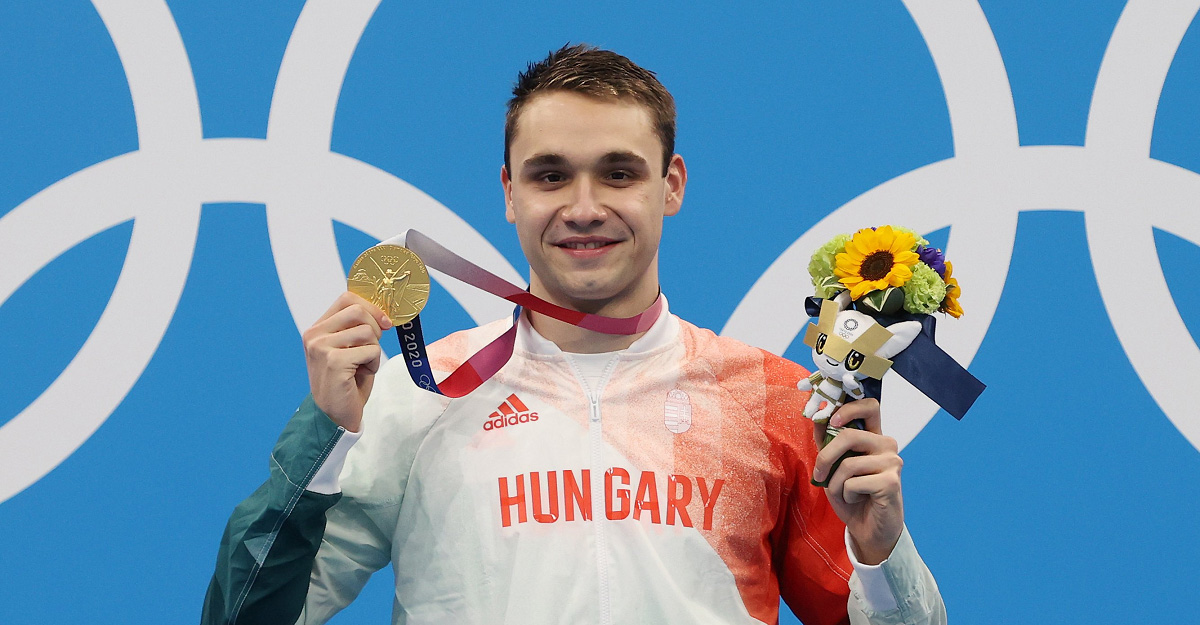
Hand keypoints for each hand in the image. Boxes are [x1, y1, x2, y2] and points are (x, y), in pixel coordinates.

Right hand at [302, 291, 392, 431]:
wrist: (335, 416)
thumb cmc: (346, 382)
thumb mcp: (349, 349)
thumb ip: (357, 327)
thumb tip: (383, 311)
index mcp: (318, 328)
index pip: (347, 298)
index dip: (371, 306)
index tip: (384, 322)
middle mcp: (315, 335)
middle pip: (359, 310)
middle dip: (375, 329)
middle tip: (370, 349)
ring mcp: (322, 347)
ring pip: (367, 331)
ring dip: (374, 350)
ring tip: (363, 365)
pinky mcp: (334, 361)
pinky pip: (371, 350)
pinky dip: (374, 363)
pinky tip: (362, 374)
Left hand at [811, 398, 903, 564]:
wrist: (868, 529)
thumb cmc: (851, 496)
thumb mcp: (833, 467)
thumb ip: (827, 442)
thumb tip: (817, 417)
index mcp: (874, 437)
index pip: (870, 406)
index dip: (848, 408)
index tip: (831, 421)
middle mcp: (887, 445)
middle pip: (849, 435)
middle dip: (826, 457)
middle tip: (819, 475)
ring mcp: (892, 463)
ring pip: (848, 463)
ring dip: (835, 484)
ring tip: (844, 493)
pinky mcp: (892, 482)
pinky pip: (853, 483)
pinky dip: (846, 495)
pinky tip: (857, 500)